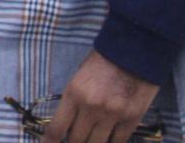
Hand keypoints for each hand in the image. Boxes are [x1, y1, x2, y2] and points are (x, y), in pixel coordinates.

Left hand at [42, 51, 160, 142]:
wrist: (133, 51)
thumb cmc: (103, 60)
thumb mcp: (80, 76)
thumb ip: (75, 100)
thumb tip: (70, 124)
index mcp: (74, 93)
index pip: (57, 128)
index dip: (50, 142)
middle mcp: (91, 108)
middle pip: (76, 141)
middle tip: (73, 140)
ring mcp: (112, 116)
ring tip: (90, 139)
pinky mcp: (131, 120)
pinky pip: (118, 142)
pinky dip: (112, 142)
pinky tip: (108, 140)